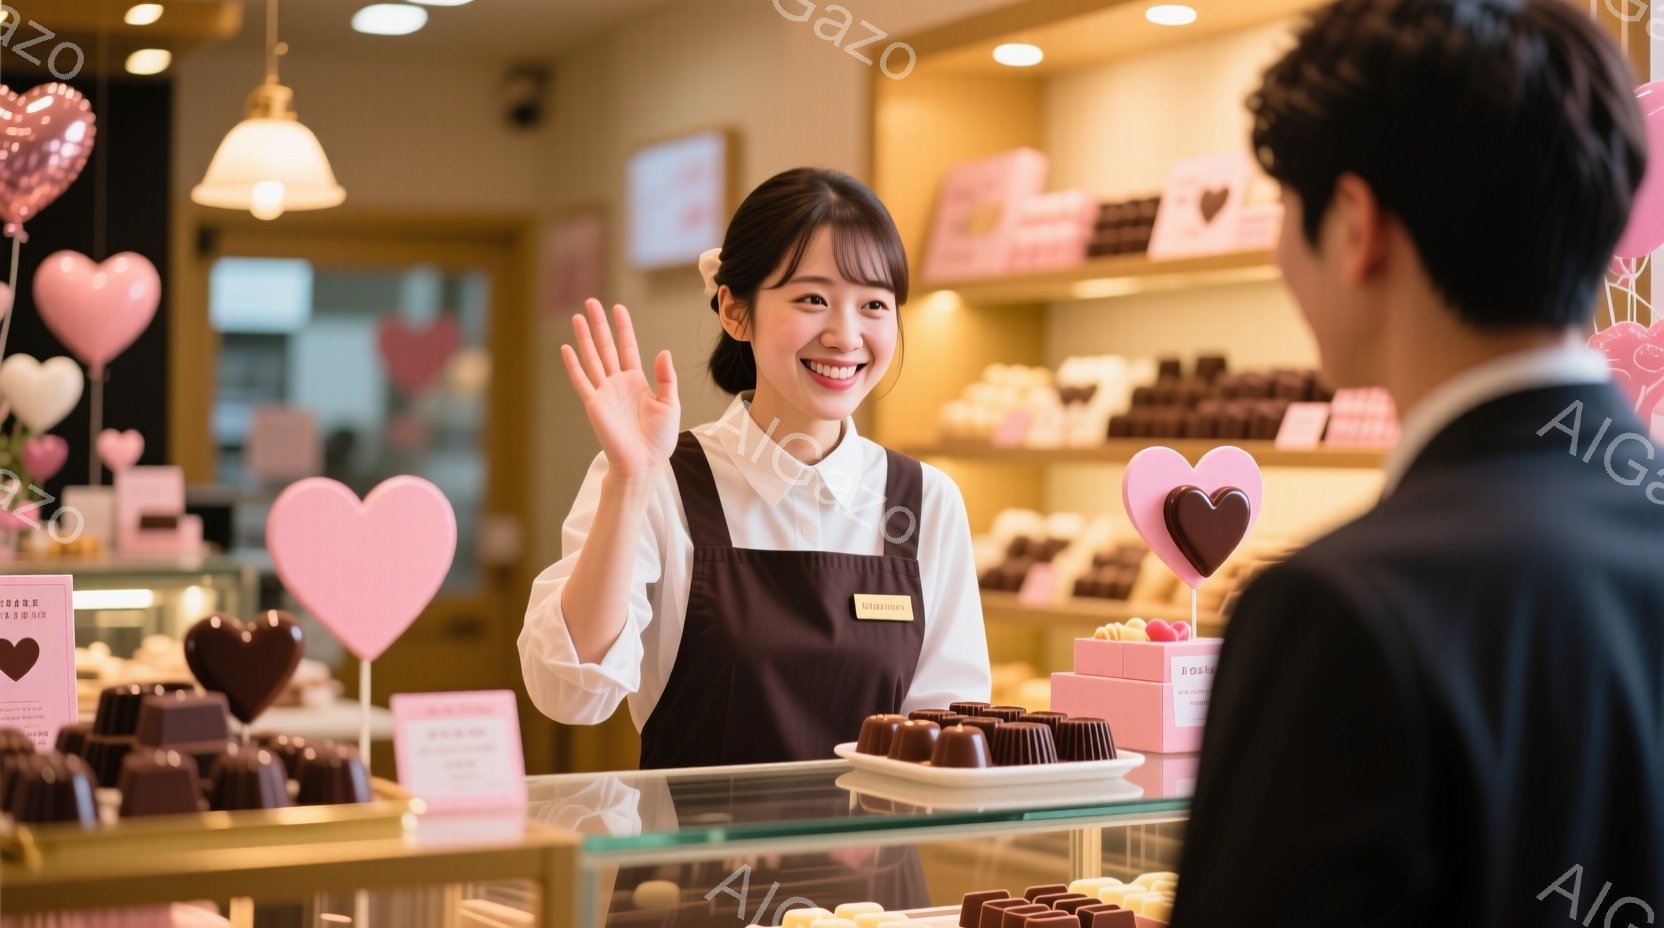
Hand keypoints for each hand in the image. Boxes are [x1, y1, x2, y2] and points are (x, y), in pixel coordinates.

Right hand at [561, 299, 679, 479]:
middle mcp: (618, 383)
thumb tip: (662, 351)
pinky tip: (566, 348)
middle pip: (606, 347)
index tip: (618, 308)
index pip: (628, 347)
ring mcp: (604, 392)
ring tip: (577, 317)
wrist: (644, 463)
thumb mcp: (670, 404)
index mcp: (637, 382)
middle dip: (599, 325)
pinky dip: (573, 365)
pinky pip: (581, 380)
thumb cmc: (659, 439)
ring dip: (584, 338)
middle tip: (591, 303)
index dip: (623, 328)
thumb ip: (666, 378)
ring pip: (592, 358)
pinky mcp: (594, 404)